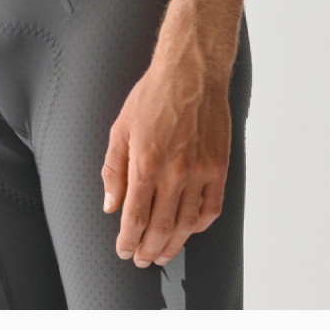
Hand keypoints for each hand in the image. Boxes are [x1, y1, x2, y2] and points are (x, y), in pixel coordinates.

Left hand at [101, 48, 231, 268]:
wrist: (192, 71)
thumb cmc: (154, 94)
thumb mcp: (121, 127)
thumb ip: (113, 169)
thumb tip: (110, 204)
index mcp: (145, 163)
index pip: (135, 218)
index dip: (127, 241)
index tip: (124, 250)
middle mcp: (174, 172)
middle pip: (160, 228)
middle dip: (148, 250)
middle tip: (141, 258)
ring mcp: (200, 171)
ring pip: (187, 225)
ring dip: (173, 245)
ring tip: (162, 252)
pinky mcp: (219, 167)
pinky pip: (211, 208)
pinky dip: (200, 225)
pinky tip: (190, 229)